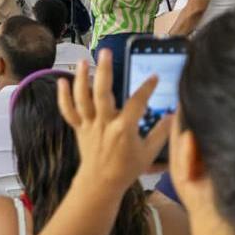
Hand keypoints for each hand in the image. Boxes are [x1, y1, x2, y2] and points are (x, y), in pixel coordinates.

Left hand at [57, 50, 172, 189]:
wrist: (101, 183)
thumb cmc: (126, 169)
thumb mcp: (149, 153)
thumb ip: (161, 133)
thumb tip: (172, 116)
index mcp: (124, 129)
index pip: (137, 103)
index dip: (147, 88)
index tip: (155, 76)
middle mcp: (104, 123)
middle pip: (102, 94)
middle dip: (104, 71)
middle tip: (105, 52)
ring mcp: (89, 125)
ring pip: (82, 99)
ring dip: (81, 79)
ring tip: (85, 61)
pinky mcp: (78, 128)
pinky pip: (68, 111)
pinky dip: (63, 97)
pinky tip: (62, 81)